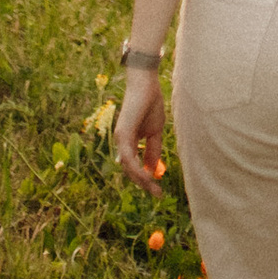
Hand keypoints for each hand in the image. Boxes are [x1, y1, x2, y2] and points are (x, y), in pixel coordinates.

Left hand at [113, 66, 165, 191]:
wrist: (146, 85)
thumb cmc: (150, 104)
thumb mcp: (154, 132)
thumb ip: (152, 150)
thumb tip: (153, 169)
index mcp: (128, 141)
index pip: (133, 165)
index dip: (144, 178)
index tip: (156, 190)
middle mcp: (121, 142)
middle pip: (129, 169)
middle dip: (143, 183)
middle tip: (156, 194)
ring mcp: (120, 138)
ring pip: (127, 166)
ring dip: (140, 180)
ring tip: (153, 189)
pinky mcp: (123, 134)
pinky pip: (128, 157)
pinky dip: (137, 169)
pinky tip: (147, 176)